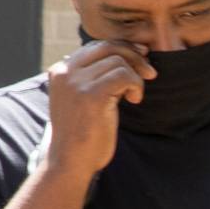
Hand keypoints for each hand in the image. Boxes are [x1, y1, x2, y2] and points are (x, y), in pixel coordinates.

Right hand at [41, 38, 146, 178]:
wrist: (71, 162)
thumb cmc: (82, 133)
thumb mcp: (81, 98)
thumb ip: (92, 77)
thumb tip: (125, 54)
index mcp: (60, 71)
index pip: (96, 46)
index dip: (122, 48)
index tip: (141, 57)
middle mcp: (65, 72)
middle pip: (108, 47)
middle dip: (134, 56)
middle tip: (150, 72)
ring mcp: (76, 82)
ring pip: (118, 61)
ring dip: (136, 77)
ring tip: (134, 96)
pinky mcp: (91, 95)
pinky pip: (124, 75)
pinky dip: (136, 85)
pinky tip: (135, 100)